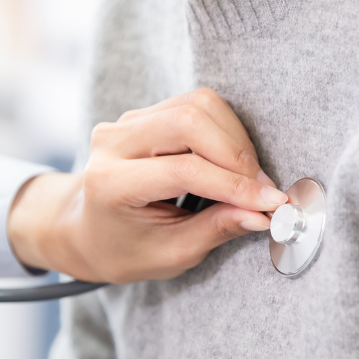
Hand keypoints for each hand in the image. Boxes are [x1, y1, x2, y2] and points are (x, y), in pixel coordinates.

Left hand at [8, 89, 285, 283]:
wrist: (87, 228)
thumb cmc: (125, 248)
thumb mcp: (170, 253)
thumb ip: (215, 230)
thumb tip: (261, 214)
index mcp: (110, 182)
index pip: (182, 170)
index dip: (233, 185)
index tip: (271, 203)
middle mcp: (113, 143)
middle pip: (189, 121)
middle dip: (237, 154)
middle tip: (262, 190)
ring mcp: (127, 121)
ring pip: (197, 105)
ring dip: (235, 140)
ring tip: (247, 179)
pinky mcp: (145, 113)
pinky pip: (196, 105)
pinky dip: (225, 131)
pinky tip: (231, 163)